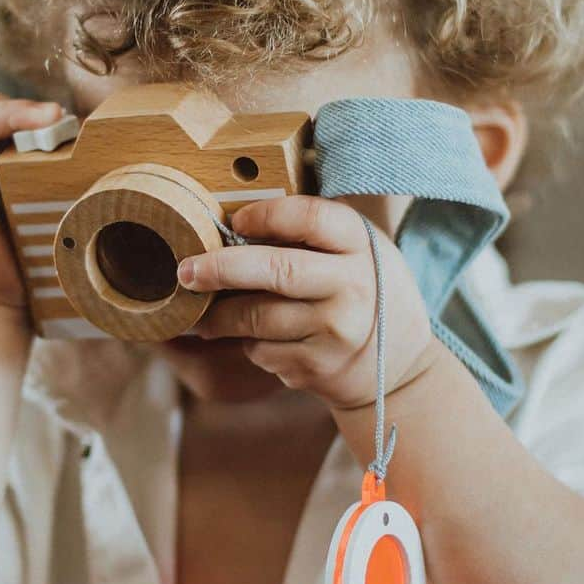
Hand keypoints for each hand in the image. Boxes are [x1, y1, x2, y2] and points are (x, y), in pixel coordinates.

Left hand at [179, 195, 435, 410]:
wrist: (397, 368)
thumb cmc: (363, 293)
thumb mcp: (357, 252)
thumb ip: (311, 236)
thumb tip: (230, 230)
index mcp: (361, 243)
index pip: (307, 217)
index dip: (263, 216)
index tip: (234, 222)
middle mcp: (354, 285)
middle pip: (274, 269)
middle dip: (219, 268)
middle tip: (186, 271)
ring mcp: (337, 330)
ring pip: (257, 316)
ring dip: (218, 317)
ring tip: (203, 315)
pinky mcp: (319, 366)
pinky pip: (262, 350)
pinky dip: (247, 344)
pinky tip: (250, 340)